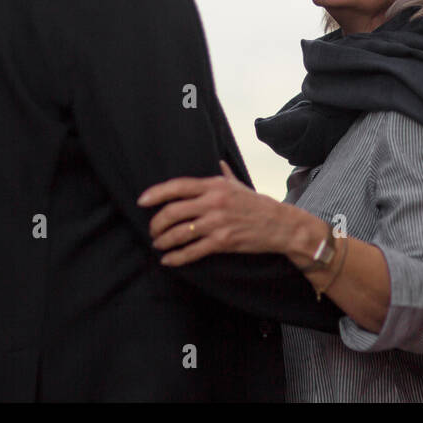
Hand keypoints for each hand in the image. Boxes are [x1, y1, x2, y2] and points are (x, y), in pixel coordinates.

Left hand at [138, 161, 293, 265]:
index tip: (142, 201)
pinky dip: (176, 257)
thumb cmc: (257, 204)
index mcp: (215, 185)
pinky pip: (192, 251)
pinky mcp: (222, 241)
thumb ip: (224, 174)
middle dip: (156, 223)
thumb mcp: (239, 185)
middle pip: (173, 211)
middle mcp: (214, 202)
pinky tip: (168, 260)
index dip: (156, 193)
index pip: (178, 186)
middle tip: (152, 230)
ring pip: (179, 233)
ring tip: (158, 244)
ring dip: (163, 241)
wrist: (280, 225)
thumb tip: (217, 162)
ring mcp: (217, 222)